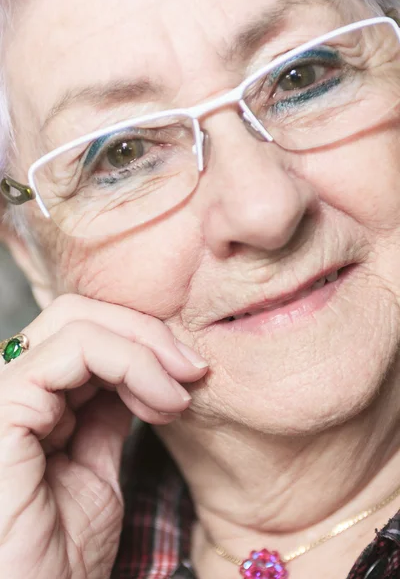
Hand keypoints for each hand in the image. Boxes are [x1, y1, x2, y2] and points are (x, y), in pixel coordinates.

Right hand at [0, 295, 206, 578]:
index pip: (84, 331)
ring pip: (77, 320)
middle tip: (192, 370)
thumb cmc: (60, 554)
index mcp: (30, 400)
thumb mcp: (96, 468)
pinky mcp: (4, 407)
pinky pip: (73, 350)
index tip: (192, 374)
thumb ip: (107, 412)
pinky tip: (160, 402)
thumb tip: (140, 369)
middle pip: (78, 313)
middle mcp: (12, 387)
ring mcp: (4, 393)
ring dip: (144, 348)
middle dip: (145, 333)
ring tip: (180, 392)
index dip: (142, 341)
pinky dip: (130, 364)